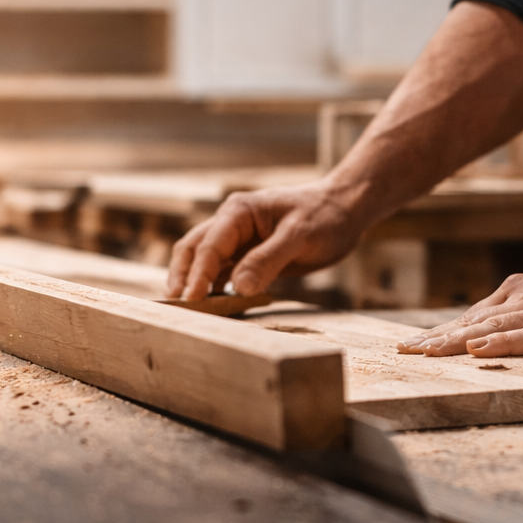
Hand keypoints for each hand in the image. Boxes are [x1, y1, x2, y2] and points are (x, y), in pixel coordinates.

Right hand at [166, 182, 362, 299]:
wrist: (345, 211)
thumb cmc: (325, 217)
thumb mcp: (300, 237)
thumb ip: (268, 259)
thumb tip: (239, 287)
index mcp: (239, 211)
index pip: (209, 245)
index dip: (198, 273)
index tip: (192, 299)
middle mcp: (232, 223)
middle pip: (194, 249)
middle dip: (183, 276)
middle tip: (177, 306)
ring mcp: (239, 239)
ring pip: (205, 261)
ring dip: (195, 282)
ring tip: (189, 311)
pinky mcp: (249, 255)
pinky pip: (225, 271)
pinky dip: (216, 287)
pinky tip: (215, 305)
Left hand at [395, 256, 522, 369]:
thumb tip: (490, 337)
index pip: (473, 317)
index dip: (442, 334)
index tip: (413, 347)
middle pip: (474, 322)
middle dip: (437, 339)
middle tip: (405, 354)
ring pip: (495, 328)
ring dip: (457, 342)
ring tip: (427, 354)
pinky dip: (504, 344)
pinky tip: (480, 351)